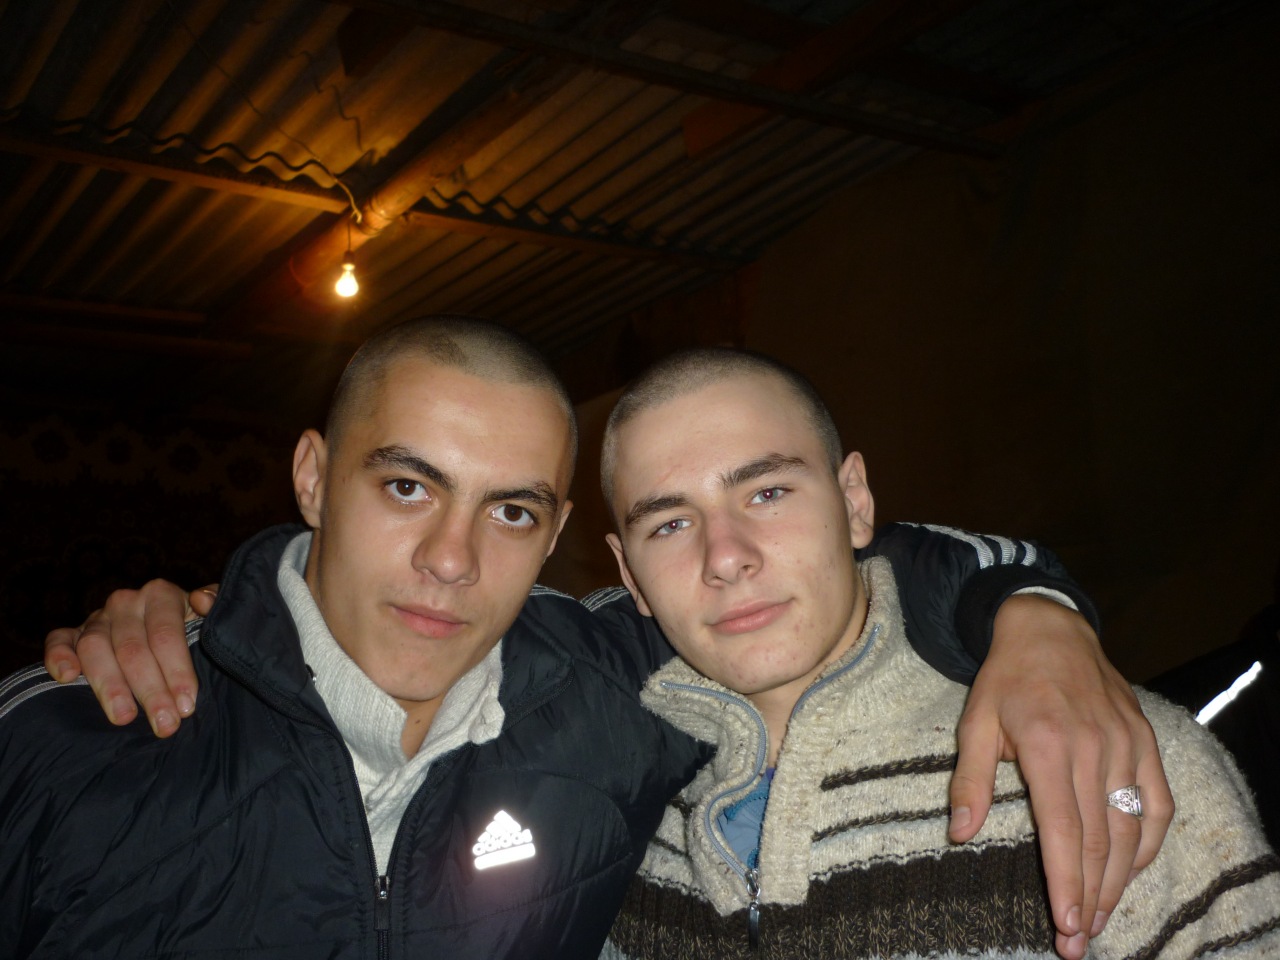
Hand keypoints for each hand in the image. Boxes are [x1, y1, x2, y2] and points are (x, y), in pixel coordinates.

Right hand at [43, 581, 218, 736]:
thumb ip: (216, 605)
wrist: (172, 630)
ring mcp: (97, 617)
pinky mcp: (72, 634)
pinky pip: (58, 640)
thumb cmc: (197, 629)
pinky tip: (67, 678)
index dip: (177, 671)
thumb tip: (202, 601)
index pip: (166, 634)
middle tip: (165, 724)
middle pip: (133, 648)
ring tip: (124, 718)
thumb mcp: (214, 617)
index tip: (187, 705)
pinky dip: (58, 656)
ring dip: (109, 686)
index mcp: (161, 595)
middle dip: (150, 690)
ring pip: (95, 648)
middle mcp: (127, 602)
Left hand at [947, 595, 1172, 959]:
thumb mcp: (974, 722)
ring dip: (1119, 881)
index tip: (1066, 925)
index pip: (1063, 829)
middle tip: (1078, 942)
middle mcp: (1093, 747)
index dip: (1066, 882)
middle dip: (1090, 898)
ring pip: (1131, 829)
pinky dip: (1149, 843)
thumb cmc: (1005, 679)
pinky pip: (1157, 803)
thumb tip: (959, 834)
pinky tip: (1132, 870)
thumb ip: (969, 780)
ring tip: (1100, 919)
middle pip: (1100, 840)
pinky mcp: (1145, 741)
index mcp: (1046, 744)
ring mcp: (1126, 744)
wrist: (1049, 628)